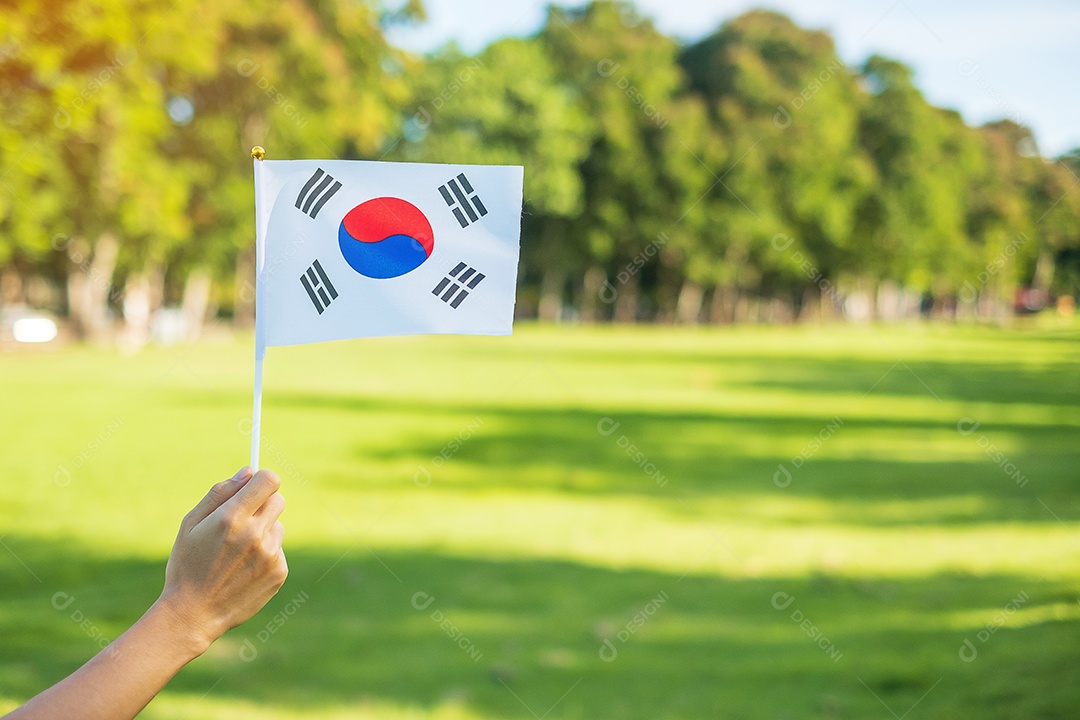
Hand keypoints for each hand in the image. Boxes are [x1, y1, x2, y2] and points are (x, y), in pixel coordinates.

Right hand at [155, 467, 287, 652]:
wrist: (193, 614)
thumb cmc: (187, 564)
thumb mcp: (191, 524)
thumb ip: (220, 492)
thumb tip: (248, 470)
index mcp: (232, 518)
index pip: (269, 480)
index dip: (262, 480)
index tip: (254, 486)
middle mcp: (255, 534)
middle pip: (278, 500)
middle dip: (262, 504)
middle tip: (242, 520)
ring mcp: (270, 555)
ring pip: (277, 526)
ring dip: (263, 532)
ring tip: (237, 553)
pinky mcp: (279, 572)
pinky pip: (278, 550)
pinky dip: (265, 555)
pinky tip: (243, 570)